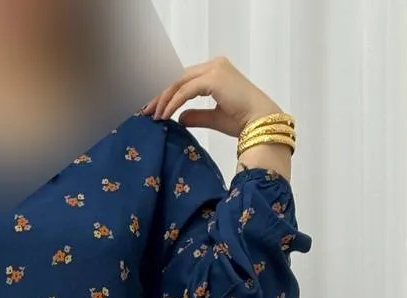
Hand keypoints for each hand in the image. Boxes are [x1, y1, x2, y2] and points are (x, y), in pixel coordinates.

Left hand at [142, 56, 280, 137]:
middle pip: (178, 77)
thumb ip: (196, 115)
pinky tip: (164, 116)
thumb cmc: (243, 120)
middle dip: (160, 94)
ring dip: (163, 99)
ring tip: (152, 115)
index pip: (184, 78)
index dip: (166, 92)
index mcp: (216, 71)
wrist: (260, 122)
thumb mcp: (214, 118)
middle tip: (145, 111)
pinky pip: (185, 90)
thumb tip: (180, 118)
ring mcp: (214, 69)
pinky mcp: (213, 78)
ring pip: (179, 81)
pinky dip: (172, 103)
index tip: (152, 108)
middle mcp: (214, 65)